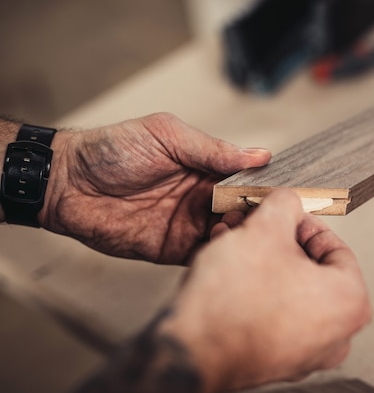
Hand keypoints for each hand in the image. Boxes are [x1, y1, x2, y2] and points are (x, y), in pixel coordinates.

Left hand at [41, 113, 270, 263]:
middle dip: (257, 217)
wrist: (67, 183)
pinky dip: (218, 256)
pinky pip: (204, 256)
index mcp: (205, 168)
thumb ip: (212, 149)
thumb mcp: (167, 136)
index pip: (247, 181)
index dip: (267, 190)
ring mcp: (189, 225)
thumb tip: (260, 154)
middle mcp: (202, 198)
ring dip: (240, 237)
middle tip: (266, 220)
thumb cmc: (112, 150)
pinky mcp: (172, 249)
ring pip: (228, 236)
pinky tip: (227, 252)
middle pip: (243, 212)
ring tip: (244, 233)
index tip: (287, 197)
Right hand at [160, 189, 371, 392]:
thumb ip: (285, 205)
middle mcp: (336, 335)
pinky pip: (274, 315)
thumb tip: (288, 202)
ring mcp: (307, 353)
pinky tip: (229, 273)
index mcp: (350, 302)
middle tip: (255, 226)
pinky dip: (255, 291)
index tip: (284, 214)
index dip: (303, 223)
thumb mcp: (264, 230)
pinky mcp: (278, 363)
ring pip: (289, 291)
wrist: (191, 353)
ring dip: (261, 262)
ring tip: (233, 244)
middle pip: (310, 270)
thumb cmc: (232, 304)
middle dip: (276, 241)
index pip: (335, 247)